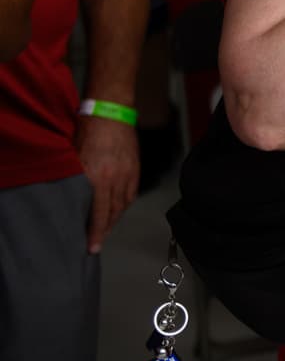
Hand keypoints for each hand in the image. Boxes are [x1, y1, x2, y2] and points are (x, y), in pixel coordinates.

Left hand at [75, 114, 138, 252]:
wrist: (110, 113)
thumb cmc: (87, 132)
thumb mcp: (74, 159)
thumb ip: (76, 181)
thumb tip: (73, 202)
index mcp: (97, 177)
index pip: (97, 214)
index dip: (95, 233)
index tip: (92, 248)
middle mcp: (115, 178)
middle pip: (111, 213)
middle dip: (104, 231)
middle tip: (97, 244)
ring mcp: (127, 174)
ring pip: (122, 205)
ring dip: (114, 220)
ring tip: (105, 229)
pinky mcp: (135, 168)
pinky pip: (131, 194)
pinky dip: (124, 206)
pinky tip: (117, 210)